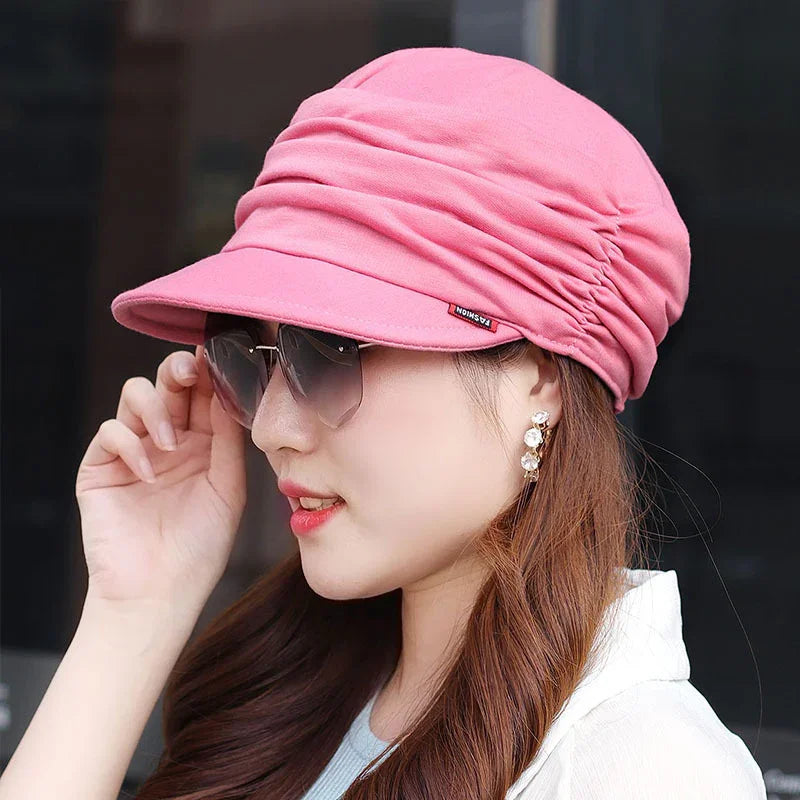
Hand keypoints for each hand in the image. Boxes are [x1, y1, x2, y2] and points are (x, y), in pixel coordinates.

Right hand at [75, 345, 246, 616]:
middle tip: (190, 372)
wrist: (158, 594)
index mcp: (203, 444)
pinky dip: (130, 444)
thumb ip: (228, 441)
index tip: (220, 357)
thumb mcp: (228, 489)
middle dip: (178, 371)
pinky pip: (110, 432)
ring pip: (135, 395)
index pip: (204, 395)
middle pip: (169, 385)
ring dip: (155, 408)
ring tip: (170, 443)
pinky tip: (149, 474)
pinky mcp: (101, 468)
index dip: (210, 374)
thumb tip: (227, 392)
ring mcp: (133, 451)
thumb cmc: (199, 548)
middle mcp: (168, 441)